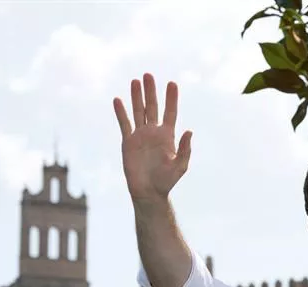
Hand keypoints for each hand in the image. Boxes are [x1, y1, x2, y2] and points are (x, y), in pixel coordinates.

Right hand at [113, 73, 191, 202]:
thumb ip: (184, 148)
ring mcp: (140, 136)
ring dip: (136, 96)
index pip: (170, 112)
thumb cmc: (166, 181)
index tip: (172, 83)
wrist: (148, 191)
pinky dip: (121, 112)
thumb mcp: (180, 166)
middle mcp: (154, 133)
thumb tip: (189, 131)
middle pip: (152, 107)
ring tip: (135, 81)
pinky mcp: (128, 142)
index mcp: (168, 136)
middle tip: (148, 74)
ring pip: (138, 111)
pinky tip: (118, 99)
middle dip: (151, 91)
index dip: (171, 98)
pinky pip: (124, 124)